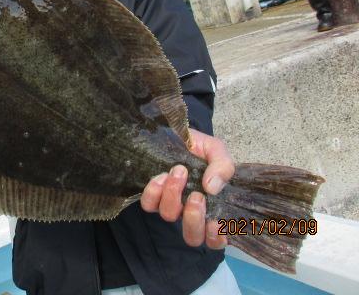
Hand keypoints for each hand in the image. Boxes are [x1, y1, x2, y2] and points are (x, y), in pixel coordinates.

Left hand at [140, 128, 234, 248]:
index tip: (215, 222)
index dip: (216, 238)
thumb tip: (212, 187)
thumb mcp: (217, 151)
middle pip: (192, 236)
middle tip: (197, 195)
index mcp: (211, 207)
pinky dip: (154, 193)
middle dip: (194, 218)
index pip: (215, 239)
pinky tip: (161, 176)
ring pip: (169, 216)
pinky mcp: (152, 196)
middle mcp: (190, 211)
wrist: (177, 132)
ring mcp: (170, 204)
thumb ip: (223, 167)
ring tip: (179, 173)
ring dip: (174, 196)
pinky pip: (149, 205)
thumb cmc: (200, 147)